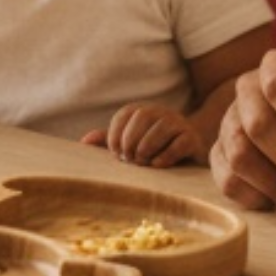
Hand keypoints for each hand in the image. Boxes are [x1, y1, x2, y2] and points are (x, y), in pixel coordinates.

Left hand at [83, 101, 205, 167]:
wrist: (189, 147)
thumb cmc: (152, 146)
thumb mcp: (130, 141)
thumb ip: (109, 140)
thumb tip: (83, 142)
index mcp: (141, 111)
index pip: (123, 116)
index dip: (115, 135)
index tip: (115, 154)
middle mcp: (160, 112)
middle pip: (142, 117)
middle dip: (131, 140)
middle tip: (129, 159)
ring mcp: (177, 123)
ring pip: (161, 128)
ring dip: (147, 147)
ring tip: (142, 162)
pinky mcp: (191, 138)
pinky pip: (179, 143)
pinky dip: (166, 155)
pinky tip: (156, 165)